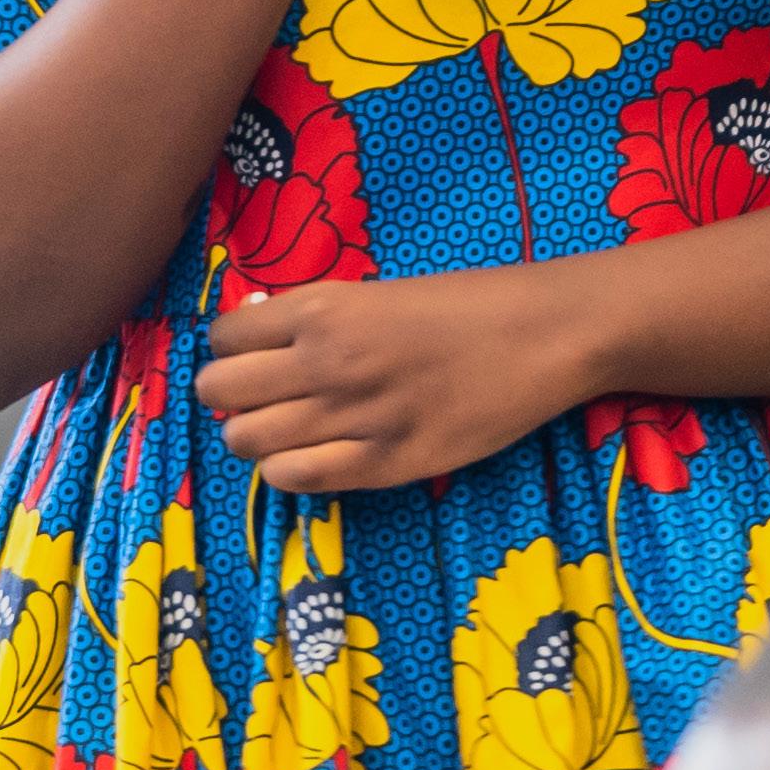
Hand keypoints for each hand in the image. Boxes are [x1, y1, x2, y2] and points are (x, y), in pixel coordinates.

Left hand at [195, 261, 600, 491]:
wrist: (548, 335)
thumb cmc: (472, 302)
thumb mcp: (384, 290)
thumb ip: (320, 313)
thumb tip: (256, 332)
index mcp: (327, 308)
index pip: (225, 336)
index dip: (232, 347)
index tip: (255, 353)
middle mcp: (328, 361)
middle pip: (221, 391)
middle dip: (231, 393)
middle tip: (265, 394)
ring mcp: (354, 417)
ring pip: (246, 440)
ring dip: (256, 435)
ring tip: (290, 427)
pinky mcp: (385, 464)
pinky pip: (295, 479)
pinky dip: (288, 469)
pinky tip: (314, 454)